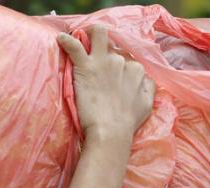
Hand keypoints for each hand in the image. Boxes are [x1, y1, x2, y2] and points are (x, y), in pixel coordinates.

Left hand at [57, 25, 154, 140]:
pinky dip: (67, 41)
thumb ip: (147, 87)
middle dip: (105, 54)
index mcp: (137, 70)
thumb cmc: (127, 123)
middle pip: (112, 48)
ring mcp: (104, 62)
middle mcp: (122, 61)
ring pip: (98, 34)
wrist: (110, 132)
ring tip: (83, 39)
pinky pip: (74, 46)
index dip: (118, 66)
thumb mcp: (146, 105)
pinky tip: (61, 39)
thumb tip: (144, 79)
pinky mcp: (86, 66)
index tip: (111, 76)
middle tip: (96, 67)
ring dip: (91, 34)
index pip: (127, 59)